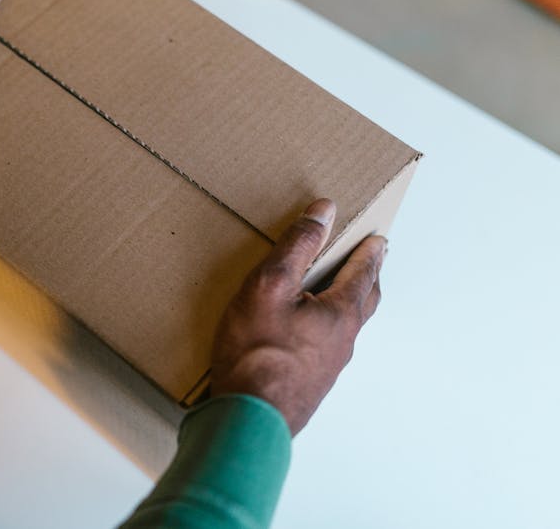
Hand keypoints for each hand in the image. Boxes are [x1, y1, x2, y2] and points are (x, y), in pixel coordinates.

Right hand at [210, 199, 386, 435]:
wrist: (250, 418)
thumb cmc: (256, 351)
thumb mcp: (270, 285)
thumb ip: (298, 246)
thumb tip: (324, 211)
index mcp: (339, 313)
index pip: (363, 274)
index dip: (370, 253)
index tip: (379, 240)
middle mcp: (342, 341)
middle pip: (364, 303)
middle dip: (368, 279)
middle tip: (370, 263)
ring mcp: (328, 367)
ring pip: (346, 328)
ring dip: (349, 305)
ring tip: (338, 294)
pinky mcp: (310, 383)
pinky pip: (327, 348)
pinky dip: (327, 330)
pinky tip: (308, 334)